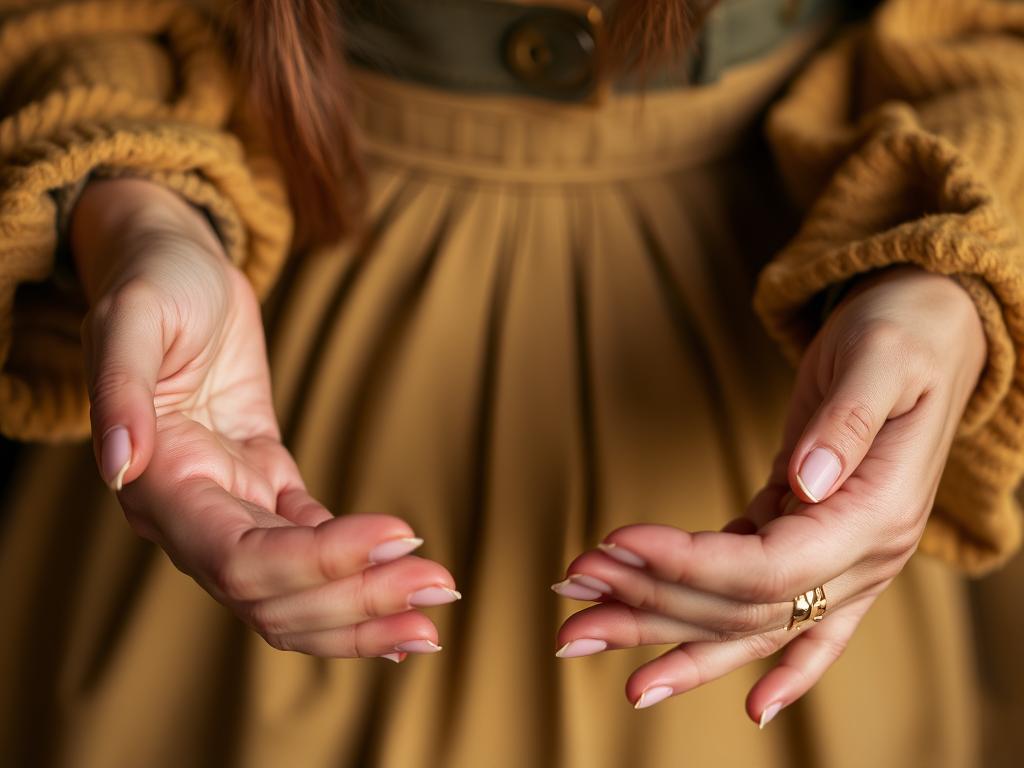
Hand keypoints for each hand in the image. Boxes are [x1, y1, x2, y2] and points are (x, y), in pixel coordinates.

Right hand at [74, 179, 459, 660]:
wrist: (175, 266)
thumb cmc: (154, 283)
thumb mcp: (131, 317)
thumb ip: (119, 390)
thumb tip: (118, 467)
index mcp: (159, 484)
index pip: (238, 560)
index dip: (317, 563)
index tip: (397, 535)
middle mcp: (190, 514)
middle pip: (271, 596)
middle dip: (356, 601)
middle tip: (441, 586)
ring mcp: (230, 504)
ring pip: (293, 589)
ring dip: (363, 604)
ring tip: (438, 598)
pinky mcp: (264, 482)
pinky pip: (312, 545)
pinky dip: (357, 569)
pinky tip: (406, 581)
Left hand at [551, 265, 985, 722]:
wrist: (930, 334)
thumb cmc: (905, 335)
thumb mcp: (883, 360)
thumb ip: (849, 420)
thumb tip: (809, 479)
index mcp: (879, 515)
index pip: (773, 566)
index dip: (692, 563)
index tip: (618, 542)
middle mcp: (864, 557)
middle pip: (745, 607)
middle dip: (652, 603)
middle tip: (574, 597)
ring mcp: (842, 561)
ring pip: (746, 620)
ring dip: (663, 630)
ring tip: (584, 636)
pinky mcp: (813, 542)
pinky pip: (773, 612)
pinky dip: (728, 648)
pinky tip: (692, 683)